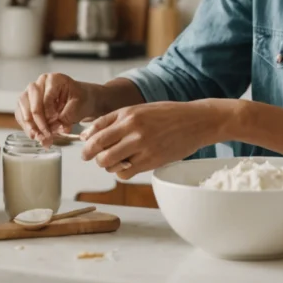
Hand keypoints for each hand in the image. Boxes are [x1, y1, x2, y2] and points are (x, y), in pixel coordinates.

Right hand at [15, 73, 96, 145]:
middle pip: (32, 103)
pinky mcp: (27, 103)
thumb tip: (53, 129)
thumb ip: (65, 117)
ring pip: (23, 109)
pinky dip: (27, 127)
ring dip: (30, 126)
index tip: (55, 126)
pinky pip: (21, 115)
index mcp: (54, 79)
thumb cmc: (81, 100)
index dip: (49, 114)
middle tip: (46, 136)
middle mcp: (40, 83)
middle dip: (38, 122)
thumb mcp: (78, 107)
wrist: (82, 100)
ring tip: (40, 138)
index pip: (46, 98)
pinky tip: (35, 135)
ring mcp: (31, 93)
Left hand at [79, 100, 233, 179]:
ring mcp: (141, 145)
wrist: (196, 121)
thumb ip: (117, 119)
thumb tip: (90, 133)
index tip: (86, 146)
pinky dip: (122, 173)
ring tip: (115, 161)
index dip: (86, 140)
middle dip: (91, 155)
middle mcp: (132, 128)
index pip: (95, 128)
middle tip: (94, 158)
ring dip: (107, 165)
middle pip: (97, 148)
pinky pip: (125, 173)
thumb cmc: (169, 114)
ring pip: (108, 163)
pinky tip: (129, 166)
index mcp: (128, 113)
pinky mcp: (151, 161)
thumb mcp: (141, 109)